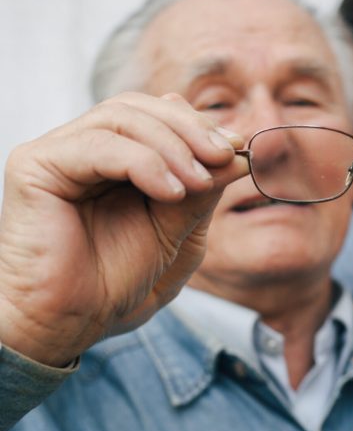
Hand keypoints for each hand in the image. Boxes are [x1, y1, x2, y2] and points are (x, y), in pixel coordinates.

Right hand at [0, 92, 248, 365]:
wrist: (71, 322)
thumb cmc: (115, 281)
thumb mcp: (173, 231)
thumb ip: (199, 192)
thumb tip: (236, 154)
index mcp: (112, 160)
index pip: (155, 116)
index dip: (197, 125)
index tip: (237, 147)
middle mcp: (82, 149)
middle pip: (139, 108)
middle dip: (190, 129)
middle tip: (225, 154)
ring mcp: (58, 154)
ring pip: (121, 117)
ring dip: (173, 145)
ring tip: (201, 180)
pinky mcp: (36, 166)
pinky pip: (99, 146)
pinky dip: (144, 162)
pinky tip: (171, 192)